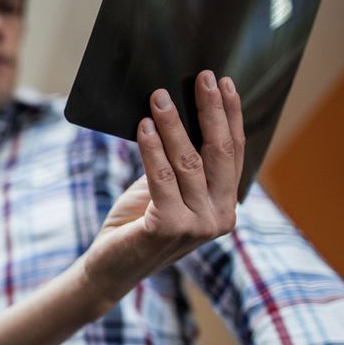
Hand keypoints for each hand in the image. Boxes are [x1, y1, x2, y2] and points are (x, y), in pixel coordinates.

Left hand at [80, 71, 243, 310]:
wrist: (109, 267)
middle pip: (220, 152)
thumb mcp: (163, 188)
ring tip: (159, 97)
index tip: (223, 82)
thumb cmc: (136, 224)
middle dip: (211, 110)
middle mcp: (220, 217)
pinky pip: (161, 177)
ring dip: (173, 124)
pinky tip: (143, 127)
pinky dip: (151, 149)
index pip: (234, 153)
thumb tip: (178, 111)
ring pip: (188, 161)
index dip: (230, 116)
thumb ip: (179, 162)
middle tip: (201, 77)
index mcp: (225, 206)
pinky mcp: (169, 228)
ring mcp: (198, 226)